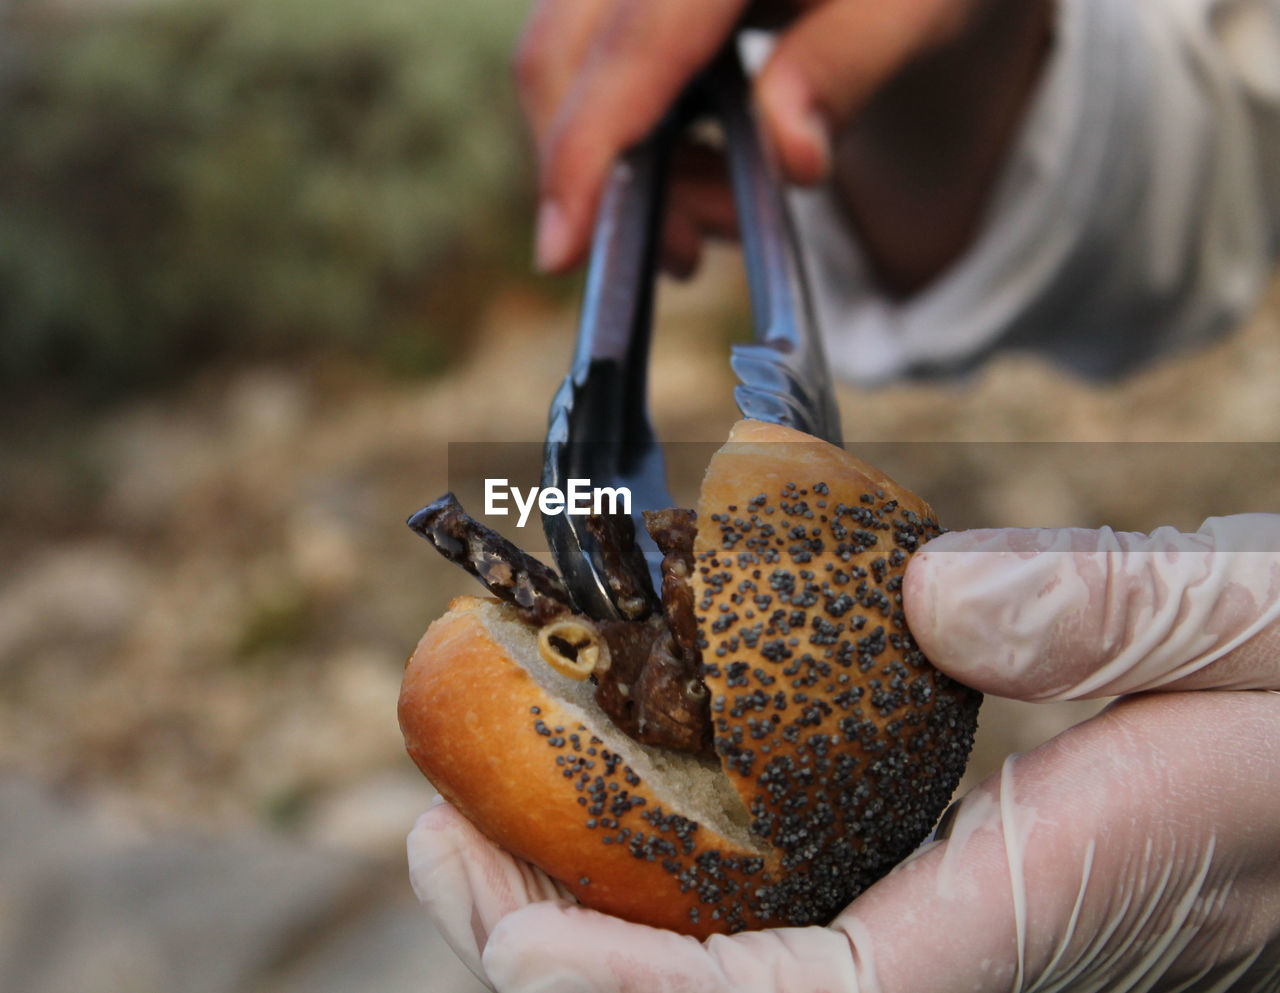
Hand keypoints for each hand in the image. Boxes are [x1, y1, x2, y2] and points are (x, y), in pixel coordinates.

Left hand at [409, 515, 1279, 991]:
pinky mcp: (950, 888)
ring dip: (589, 904)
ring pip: (740, 964)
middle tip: (437, 841)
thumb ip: (1114, 611)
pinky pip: (781, 907)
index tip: (515, 936)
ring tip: (472, 815)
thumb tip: (929, 599)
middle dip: (562, 955)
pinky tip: (613, 785)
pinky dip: (667, 861)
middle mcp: (983, 942)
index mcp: (1054, 895)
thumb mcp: (1257, 619)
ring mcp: (958, 921)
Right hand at [515, 0, 1051, 291]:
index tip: (561, 251)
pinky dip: (625, 137)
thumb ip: (849, 68)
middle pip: (558, 56)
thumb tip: (790, 155)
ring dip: (617, 166)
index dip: (588, 149)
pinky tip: (694, 170)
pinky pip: (586, 67)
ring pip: (560, 68)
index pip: (636, 45)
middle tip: (685, 254)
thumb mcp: (917, 9)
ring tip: (716, 214)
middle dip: (599, 177)